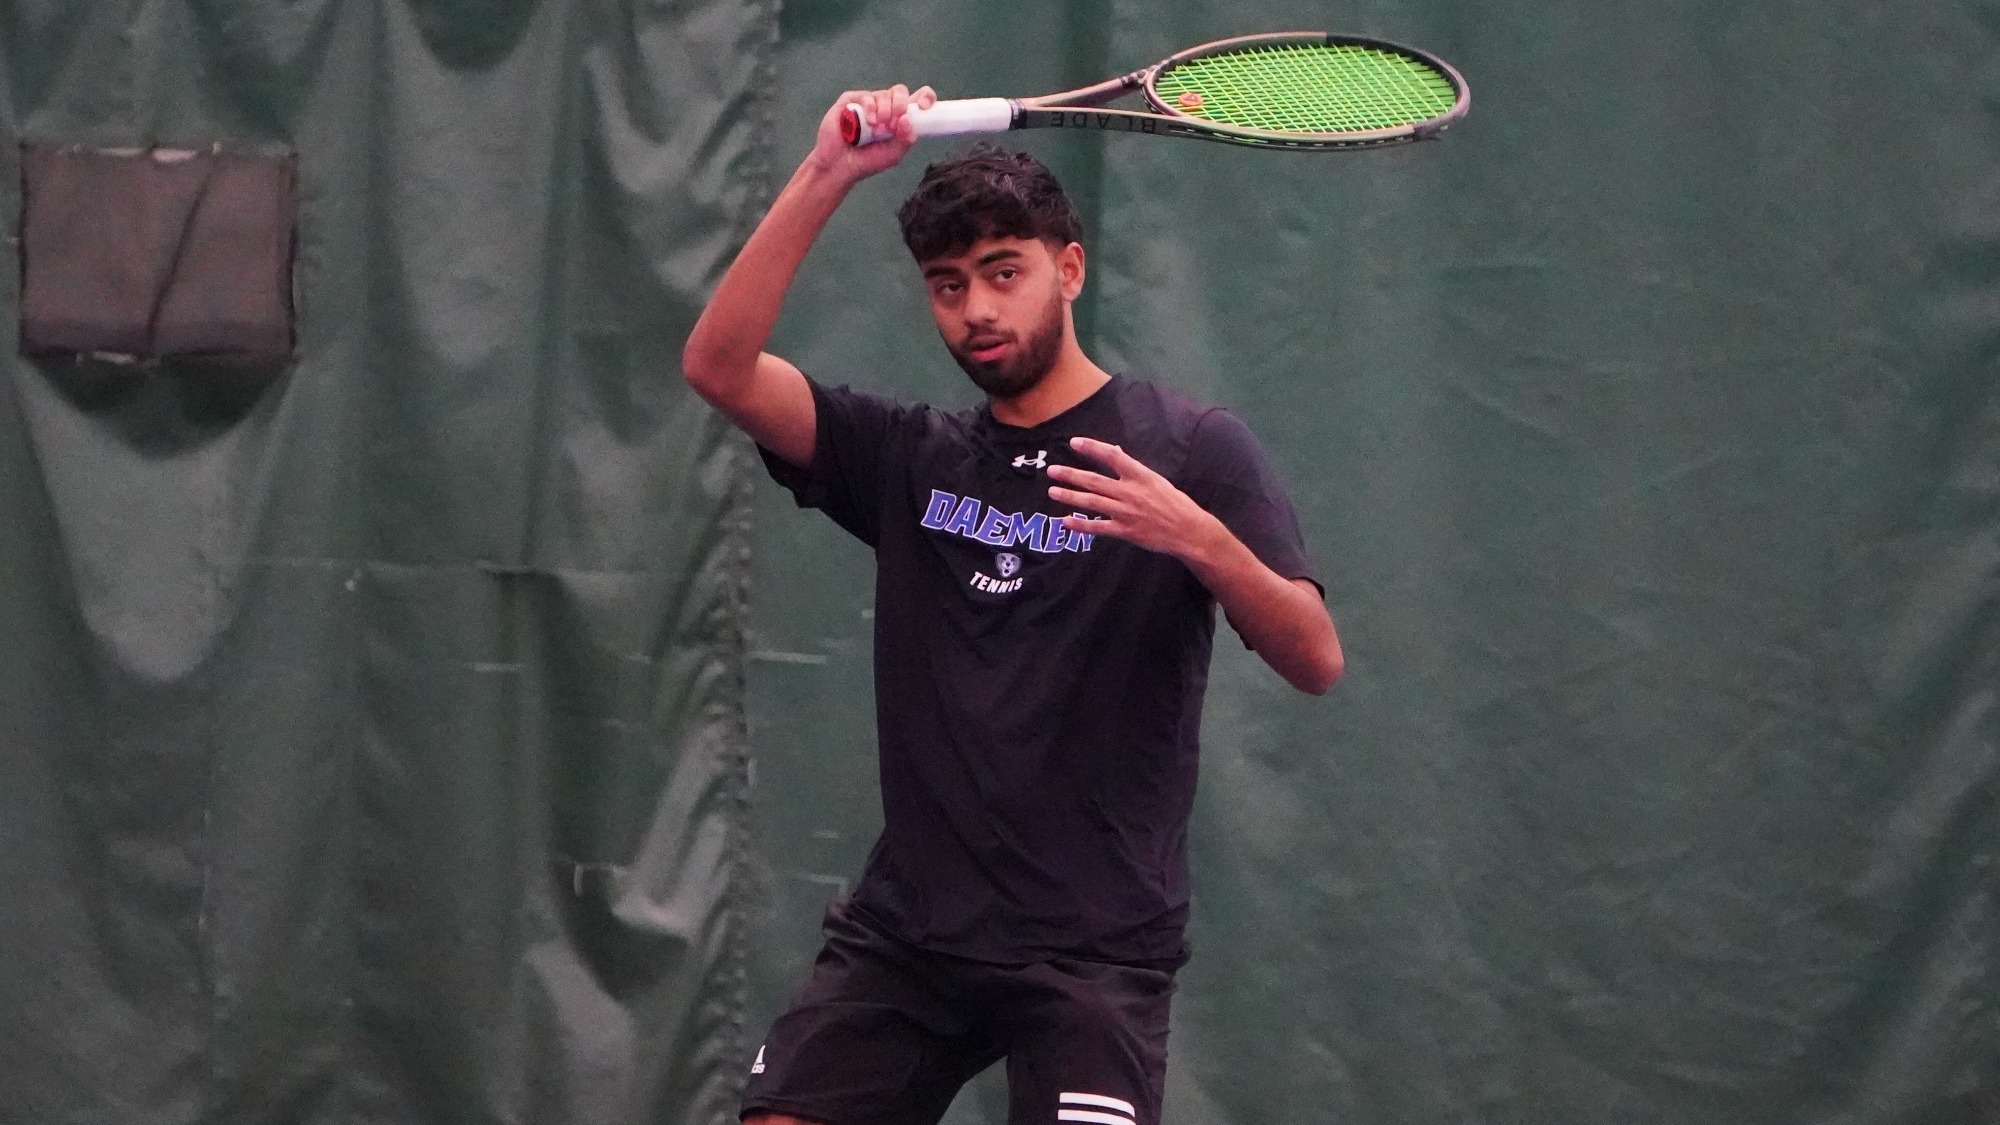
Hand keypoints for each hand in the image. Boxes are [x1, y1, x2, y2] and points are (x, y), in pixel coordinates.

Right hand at [807, 84, 936, 184]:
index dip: (925, 97)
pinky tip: (869, 122)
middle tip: (893, 124)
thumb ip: (905, 139)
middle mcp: (885, 107)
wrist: (839, 166)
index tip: (925, 107)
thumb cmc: (866, 161)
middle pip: (900, 91)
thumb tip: (907, 119)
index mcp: (899, 118)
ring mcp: (867, 102)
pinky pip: (866, 95)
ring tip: (876, 130)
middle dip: (900, 105)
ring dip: (884, 111)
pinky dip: (870, 107)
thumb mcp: (893, 155)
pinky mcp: (851, 101)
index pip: (917, 99)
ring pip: (884, 94)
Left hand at [1046, 436, 1223, 559]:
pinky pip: (1098, 527)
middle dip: (1071, 475)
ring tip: (1053, 491)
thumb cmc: (1174, 503)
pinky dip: (1081, 524)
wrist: (1187, 530)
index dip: (1092, 448)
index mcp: (1140, 475)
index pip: (1112, 456)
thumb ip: (1133, 467)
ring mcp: (1126, 512)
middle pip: (1094, 480)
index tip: (1075, 442)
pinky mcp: (1125, 531)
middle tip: (1052, 470)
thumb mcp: (1156, 480)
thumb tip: (1116, 451)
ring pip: (1092, 502)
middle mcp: (1130, 492)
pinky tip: (1066, 520)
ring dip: (1070, 496)